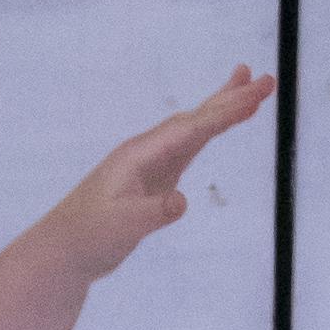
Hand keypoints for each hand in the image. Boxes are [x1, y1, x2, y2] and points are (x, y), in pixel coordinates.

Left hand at [55, 68, 274, 281]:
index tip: (254, 95)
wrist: (64, 250)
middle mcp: (147, 152)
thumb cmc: (87, 237)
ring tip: (247, 87)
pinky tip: (218, 124)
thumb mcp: (122, 228)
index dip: (224, 113)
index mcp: (140, 155)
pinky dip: (207, 132)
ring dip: (220, 108)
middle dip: (231, 100)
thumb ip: (152, 214)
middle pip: (196, 119)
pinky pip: (187, 148)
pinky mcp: (153, 180)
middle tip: (266, 80)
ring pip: (193, 129)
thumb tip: (182, 202)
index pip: (191, 129)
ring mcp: (151, 164)